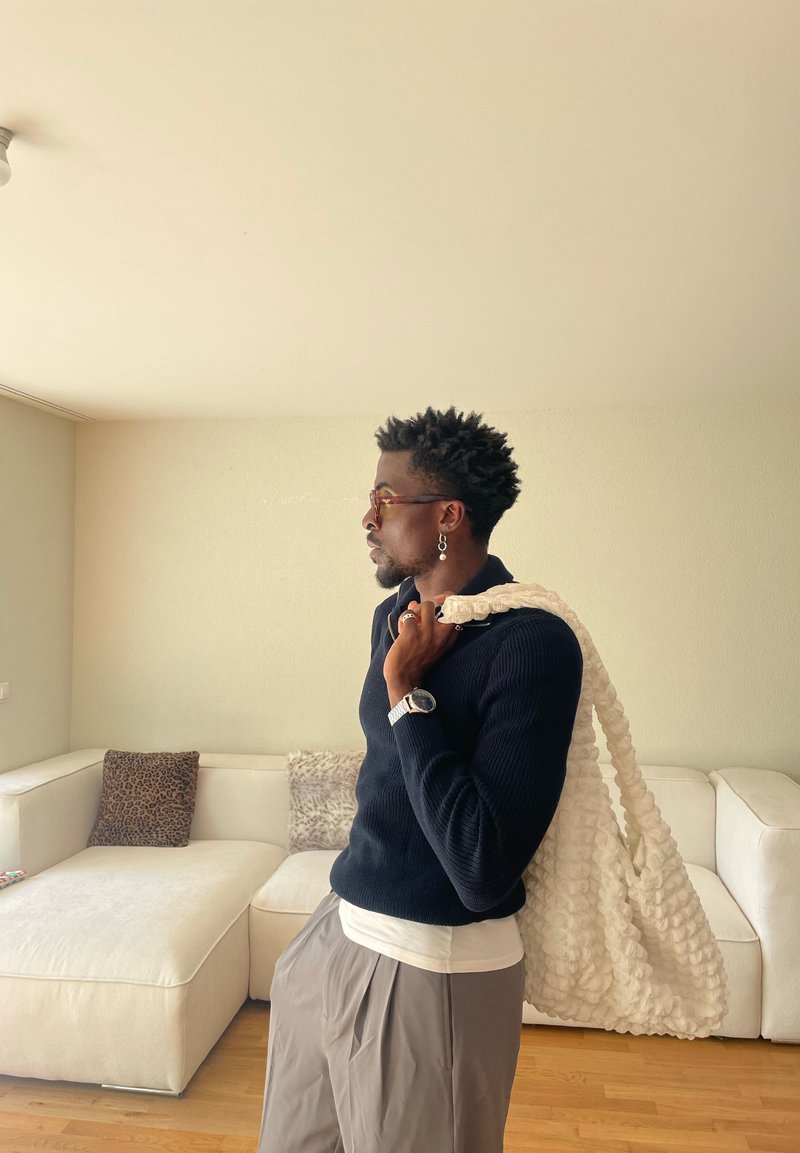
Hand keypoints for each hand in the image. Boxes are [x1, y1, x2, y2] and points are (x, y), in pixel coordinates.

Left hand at [384, 592, 458, 706]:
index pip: (459, 613)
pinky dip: (403, 617)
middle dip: (431, 604)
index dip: (451, 601)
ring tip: (410, 620)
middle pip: (444, 604)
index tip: (440, 600)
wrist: (403, 678)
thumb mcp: (429, 645)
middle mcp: (441, 635)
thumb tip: (414, 602)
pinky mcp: (411, 633)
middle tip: (420, 613)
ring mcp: (427, 633)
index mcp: (448, 639)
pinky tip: (401, 627)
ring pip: (425, 605)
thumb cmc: (415, 661)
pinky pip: (408, 614)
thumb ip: (424, 624)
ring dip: (415, 609)